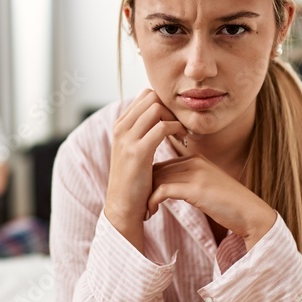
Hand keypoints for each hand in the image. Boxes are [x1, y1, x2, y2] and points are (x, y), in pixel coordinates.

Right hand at [104, 89, 189, 252]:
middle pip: (151, 96)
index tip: (173, 119)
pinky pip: (162, 127)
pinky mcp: (138, 152)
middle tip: (180, 125)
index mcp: (120, 125)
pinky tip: (182, 140)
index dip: (163, 103)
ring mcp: (127, 139)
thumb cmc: (133, 180)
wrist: (123, 206)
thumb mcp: (133, 150)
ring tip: (182, 133)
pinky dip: (176, 129)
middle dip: (170, 108)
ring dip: (174, 118)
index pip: (144, 96)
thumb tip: (159, 115)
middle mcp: (121, 128)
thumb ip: (141, 131)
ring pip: (156, 107)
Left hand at [147, 154, 277, 249]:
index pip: (162, 163)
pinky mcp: (196, 189)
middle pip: (157, 168)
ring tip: (145, 211)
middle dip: (144, 187)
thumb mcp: (206, 187)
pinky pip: (164, 190)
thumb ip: (188, 183)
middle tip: (139, 204)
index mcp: (196, 159)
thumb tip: (166, 188)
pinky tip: (151, 211)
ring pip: (157, 177)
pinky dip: (153, 200)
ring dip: (147, 195)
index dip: (148, 180)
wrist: (250, 213)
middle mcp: (195, 162)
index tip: (143, 197)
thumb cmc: (228, 205)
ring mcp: (196, 174)